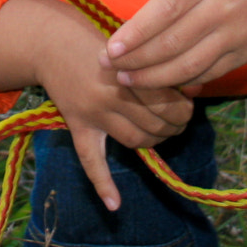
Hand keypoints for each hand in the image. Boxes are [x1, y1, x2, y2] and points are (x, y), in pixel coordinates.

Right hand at [0, 0, 192, 209]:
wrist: (52, 44)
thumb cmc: (100, 42)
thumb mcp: (131, 46)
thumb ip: (159, 66)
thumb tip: (195, 89)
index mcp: (127, 73)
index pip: (166, 102)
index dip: (183, 108)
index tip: (188, 105)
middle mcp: (110, 96)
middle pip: (154, 124)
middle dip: (174, 126)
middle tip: (180, 121)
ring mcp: (92, 115)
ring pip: (134, 141)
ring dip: (155, 142)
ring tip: (163, 134)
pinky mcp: (78, 127)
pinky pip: (90, 160)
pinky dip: (103, 184)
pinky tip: (115, 204)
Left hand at [100, 0, 246, 90]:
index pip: (166, 9)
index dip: (137, 32)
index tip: (111, 48)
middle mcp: (221, 7)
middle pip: (174, 42)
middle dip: (137, 59)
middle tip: (109, 66)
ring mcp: (235, 33)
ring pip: (190, 64)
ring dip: (155, 78)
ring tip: (127, 80)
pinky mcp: (244, 52)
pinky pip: (209, 73)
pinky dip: (183, 81)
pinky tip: (160, 82)